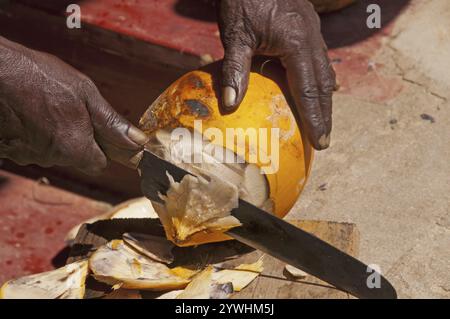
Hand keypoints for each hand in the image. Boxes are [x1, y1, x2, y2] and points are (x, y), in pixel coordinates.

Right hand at [0, 37, 147, 174]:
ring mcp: (27, 156)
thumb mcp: (85, 93)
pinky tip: (26, 114)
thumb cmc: (39, 77)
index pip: (99, 164)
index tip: (96, 132)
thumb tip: (137, 142)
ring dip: (52, 136)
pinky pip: (28, 148)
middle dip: (75, 139)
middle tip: (66, 111)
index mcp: (75, 148)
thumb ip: (111, 123)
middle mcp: (51, 158)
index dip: (101, 148)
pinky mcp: (8, 150)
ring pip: (51, 152)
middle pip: (75, 157)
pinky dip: (30, 135)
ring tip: (43, 107)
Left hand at [217, 0, 335, 149]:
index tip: (322, 142)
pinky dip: (318, 78)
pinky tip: (315, 87)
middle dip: (325, 113)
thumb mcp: (236, 33)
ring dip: (323, 98)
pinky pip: (318, 58)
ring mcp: (312, 30)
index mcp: (298, 43)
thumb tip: (230, 103)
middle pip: (323, 84)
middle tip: (324, 140)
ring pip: (324, 71)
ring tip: (321, 120)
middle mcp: (312, 38)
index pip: (310, 90)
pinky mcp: (306, 25)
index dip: (316, 118)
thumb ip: (235, 68)